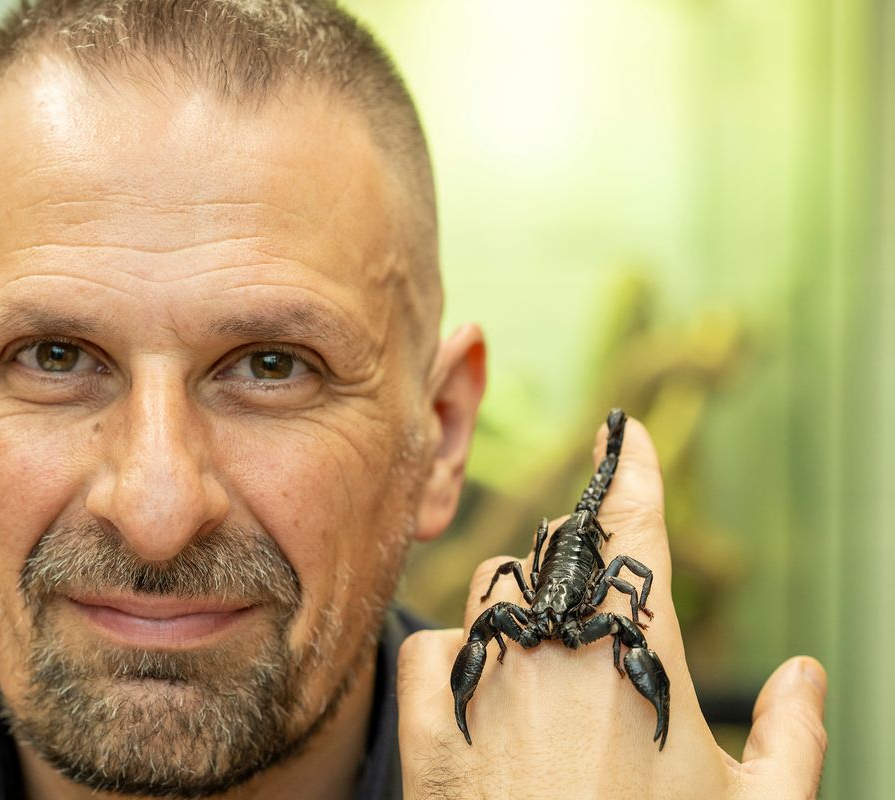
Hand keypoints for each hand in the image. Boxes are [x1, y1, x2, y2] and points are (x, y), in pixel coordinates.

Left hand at [397, 416, 827, 798]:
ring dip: (517, 601)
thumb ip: (795, 740)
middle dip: (578, 554)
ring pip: (491, 592)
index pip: (636, 531)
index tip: (626, 436)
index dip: (633, 473)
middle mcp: (558, 655)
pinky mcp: (429, 735)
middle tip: (594, 585)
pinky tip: (473, 685)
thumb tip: (807, 673)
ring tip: (544, 649)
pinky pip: (431, 654)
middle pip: (559, 555)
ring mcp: (488, 689)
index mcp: (641, 659)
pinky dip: (451, 656)